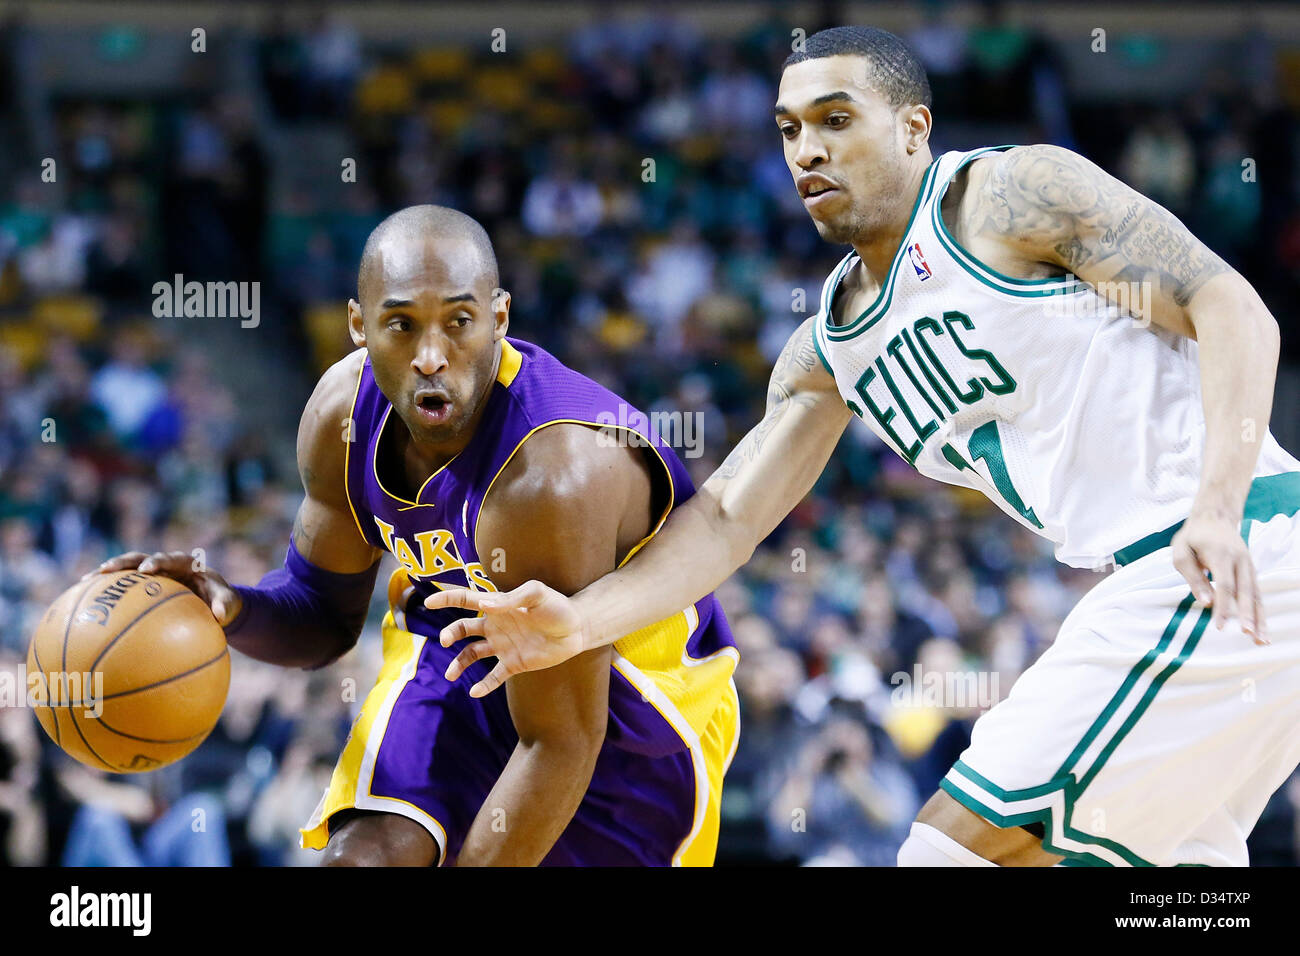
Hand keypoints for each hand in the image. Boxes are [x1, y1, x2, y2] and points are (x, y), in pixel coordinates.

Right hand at [86, 551, 241, 627]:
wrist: (214, 600)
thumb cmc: (221, 599)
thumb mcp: (229, 602)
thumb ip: (226, 605)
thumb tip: (220, 616)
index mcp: (186, 564)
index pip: (170, 558)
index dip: (157, 561)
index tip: (146, 570)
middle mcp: (165, 565)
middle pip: (140, 558)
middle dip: (123, 562)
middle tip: (105, 570)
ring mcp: (152, 575)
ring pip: (126, 570)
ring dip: (106, 574)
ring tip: (84, 582)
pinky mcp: (143, 586)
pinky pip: (122, 588)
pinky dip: (106, 592)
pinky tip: (85, 604)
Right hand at [423, 581, 585, 697]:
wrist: (577, 630)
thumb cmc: (558, 606)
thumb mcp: (537, 594)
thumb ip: (512, 598)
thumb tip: (486, 604)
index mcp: (497, 606)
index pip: (466, 600)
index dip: (446, 599)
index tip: (428, 602)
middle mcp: (495, 626)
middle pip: (463, 629)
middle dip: (450, 633)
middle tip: (445, 640)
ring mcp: (503, 646)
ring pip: (471, 655)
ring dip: (459, 664)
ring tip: (450, 675)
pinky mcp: (513, 664)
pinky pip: (493, 676)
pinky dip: (483, 685)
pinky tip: (475, 692)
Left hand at [1170, 510, 1266, 642]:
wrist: (1214, 517)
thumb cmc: (1193, 537)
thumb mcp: (1181, 551)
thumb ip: (1192, 576)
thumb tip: (1205, 602)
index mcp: (1221, 555)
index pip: (1224, 585)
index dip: (1222, 607)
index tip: (1219, 627)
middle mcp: (1240, 560)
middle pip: (1246, 592)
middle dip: (1248, 615)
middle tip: (1249, 635)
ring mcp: (1248, 566)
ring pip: (1256, 595)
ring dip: (1260, 619)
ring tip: (1262, 641)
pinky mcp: (1251, 571)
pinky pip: (1257, 594)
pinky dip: (1260, 612)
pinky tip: (1261, 629)